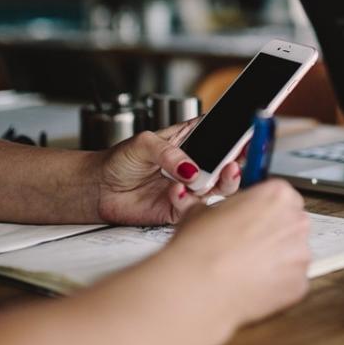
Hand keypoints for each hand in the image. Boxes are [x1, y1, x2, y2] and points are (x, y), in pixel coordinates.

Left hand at [94, 120, 241, 225]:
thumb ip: (169, 153)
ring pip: (219, 188)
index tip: (245, 138)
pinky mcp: (180, 208)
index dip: (235, 138)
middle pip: (227, 164)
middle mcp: (195, 164)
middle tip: (233, 163)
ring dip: (219, 183)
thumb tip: (191, 168)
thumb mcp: (143, 144)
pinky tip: (174, 191)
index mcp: (190, 140)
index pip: (219, 136)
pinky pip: (195, 207)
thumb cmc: (119, 160)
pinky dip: (188, 200)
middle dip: (235, 164)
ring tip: (210, 177)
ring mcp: (190, 187)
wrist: (98, 188)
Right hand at [168, 180, 311, 326]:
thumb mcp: (202, 211)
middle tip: (248, 246)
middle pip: (292, 224)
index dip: (263, 210)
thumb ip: (220, 208)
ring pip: (293, 254)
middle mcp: (297, 221)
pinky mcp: (300, 284)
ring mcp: (301, 255)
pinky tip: (253, 285)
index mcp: (278, 195)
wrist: (197, 287)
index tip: (251, 220)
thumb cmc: (199, 247)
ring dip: (277, 260)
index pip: (281, 197)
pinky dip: (277, 284)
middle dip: (274, 234)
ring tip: (247, 269)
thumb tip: (215, 215)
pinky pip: (292, 281)